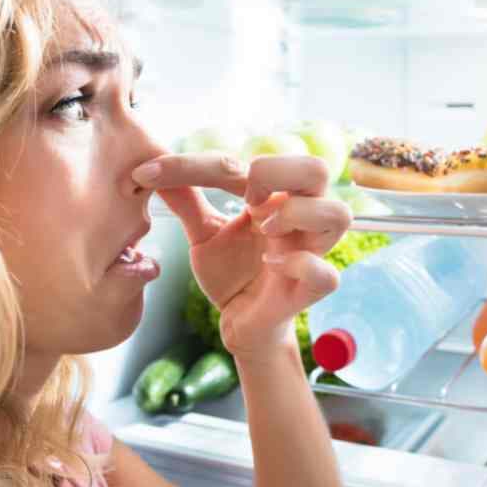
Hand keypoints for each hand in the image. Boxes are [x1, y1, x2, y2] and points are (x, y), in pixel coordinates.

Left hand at [133, 152, 351, 364]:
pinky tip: (270, 266)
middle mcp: (299, 220)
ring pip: (337, 214)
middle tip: (245, 196)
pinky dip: (299, 265)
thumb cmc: (231, 274)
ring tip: (262, 227)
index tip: (149, 173)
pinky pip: (326, 274)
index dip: (196, 163)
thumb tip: (152, 165)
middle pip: (317, 169)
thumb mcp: (203, 233)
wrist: (240, 325)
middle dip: (278, 170)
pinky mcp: (308, 291)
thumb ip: (186, 200)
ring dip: (295, 213)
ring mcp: (309, 254)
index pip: (250, 161)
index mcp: (276, 199)